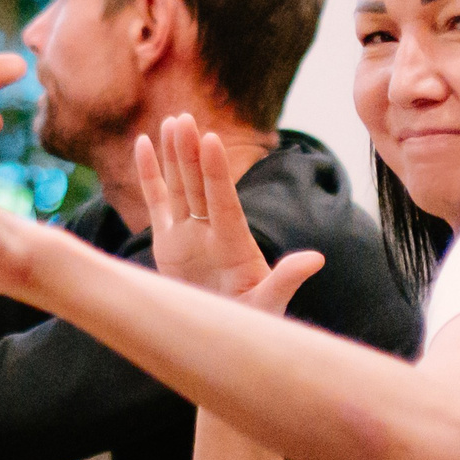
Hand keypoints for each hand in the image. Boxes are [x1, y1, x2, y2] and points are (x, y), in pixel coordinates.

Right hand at [134, 114, 323, 312]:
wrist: (221, 339)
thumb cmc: (250, 322)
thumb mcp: (268, 305)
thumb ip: (286, 280)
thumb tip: (316, 259)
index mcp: (235, 243)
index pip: (224, 201)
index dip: (217, 173)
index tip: (212, 140)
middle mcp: (212, 231)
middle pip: (199, 186)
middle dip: (191, 154)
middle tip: (184, 120)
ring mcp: (188, 234)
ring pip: (179, 187)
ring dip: (174, 155)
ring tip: (171, 121)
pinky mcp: (167, 242)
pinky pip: (156, 202)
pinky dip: (149, 175)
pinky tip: (143, 143)